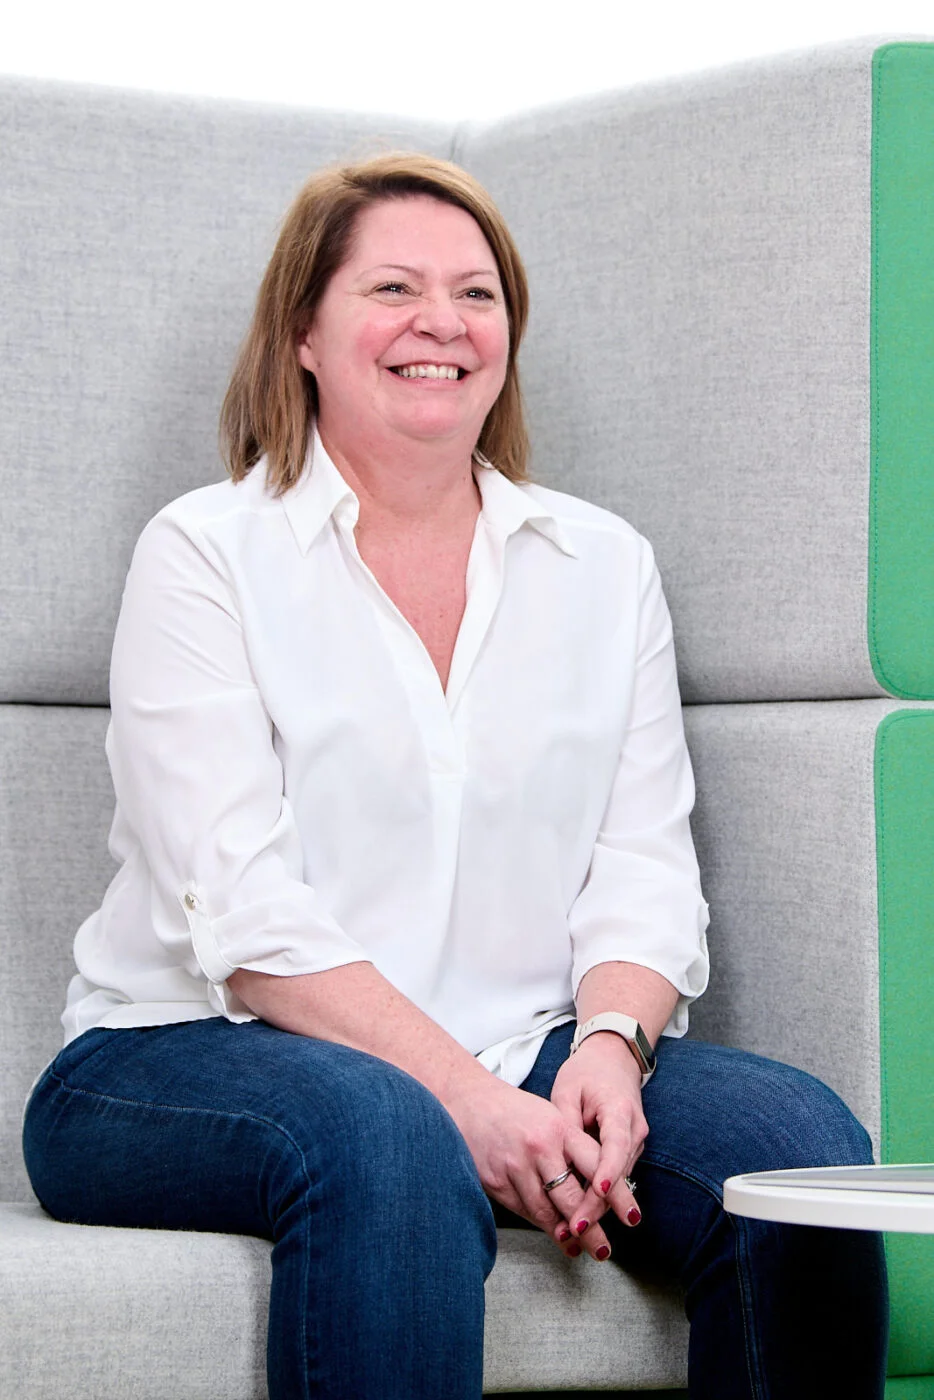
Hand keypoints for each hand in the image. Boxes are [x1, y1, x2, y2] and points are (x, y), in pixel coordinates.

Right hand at [446, 1075, 616, 1259]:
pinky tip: (554, 1235)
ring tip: (581, 1249)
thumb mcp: (550, 1117)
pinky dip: (542, 1225)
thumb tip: (597, 1189)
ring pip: (547, 1212)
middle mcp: (540, 1148)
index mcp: (560, 1128)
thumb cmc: (515, 1111)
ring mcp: (516, 1167)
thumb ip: (572, 1149)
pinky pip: (525, 1211)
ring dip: (566, 1235)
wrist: (468, 1100)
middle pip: (573, 1197)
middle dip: (592, 1229)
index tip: (631, 1217)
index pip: (597, 1165)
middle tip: (605, 1250)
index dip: (616, 1194)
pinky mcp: (497, 1182)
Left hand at [549, 1031, 648, 1255]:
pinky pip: (615, 1177)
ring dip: (597, 1208)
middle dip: (598, 1205)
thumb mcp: (567, 1091)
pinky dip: (598, 1198)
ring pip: (618, 1182)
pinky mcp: (629, 1151)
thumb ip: (564, 1124)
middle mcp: (634, 1130)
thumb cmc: (586, 1074)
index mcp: (619, 1109)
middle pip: (618, 1174)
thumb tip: (558, 1161)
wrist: (614, 1059)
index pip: (615, 1145)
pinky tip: (580, 1217)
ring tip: (574, 1232)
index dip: (607, 1172)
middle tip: (576, 1229)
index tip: (595, 1192)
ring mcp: (635, 1142)